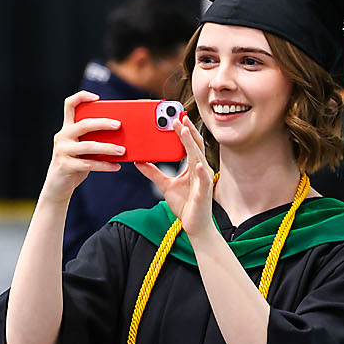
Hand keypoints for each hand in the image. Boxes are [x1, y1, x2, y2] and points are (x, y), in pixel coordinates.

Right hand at [42, 91, 122, 205]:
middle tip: (119, 125)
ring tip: (122, 150)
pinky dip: (104, 165)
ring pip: (88, 146)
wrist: (57, 187)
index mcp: (67, 128)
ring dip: (108, 147)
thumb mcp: (82, 149)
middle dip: (103, 123)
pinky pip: (88, 164)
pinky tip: (116, 166)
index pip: (69, 105)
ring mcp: (62, 151)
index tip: (97, 98)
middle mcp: (62, 137)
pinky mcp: (65, 166)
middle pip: (83, 124)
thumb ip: (93, 139)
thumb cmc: (74, 165)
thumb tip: (119, 134)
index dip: (82, 97)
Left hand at [135, 113, 217, 240]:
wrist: (196, 226)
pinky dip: (200, 172)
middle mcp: (201, 170)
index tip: (176, 117)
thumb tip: (139, 161)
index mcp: (194, 166)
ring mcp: (204, 181)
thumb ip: (153, 173)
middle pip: (195, 145)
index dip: (184, 130)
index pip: (190, 144)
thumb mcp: (166, 185)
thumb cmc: (186, 204)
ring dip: (191, 143)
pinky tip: (196, 164)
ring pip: (198, 158)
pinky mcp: (203, 193)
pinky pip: (203, 181)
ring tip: (184, 130)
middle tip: (177, 117)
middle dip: (187, 130)